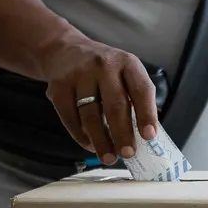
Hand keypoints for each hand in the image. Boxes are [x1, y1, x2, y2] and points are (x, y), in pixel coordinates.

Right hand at [41, 36, 158, 165]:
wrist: (63, 50)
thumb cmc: (102, 70)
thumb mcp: (124, 73)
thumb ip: (135, 98)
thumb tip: (145, 135)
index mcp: (127, 63)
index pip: (141, 89)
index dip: (146, 114)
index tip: (149, 136)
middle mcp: (104, 66)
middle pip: (115, 105)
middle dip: (122, 133)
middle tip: (128, 154)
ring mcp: (79, 75)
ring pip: (91, 115)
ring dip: (101, 140)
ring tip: (108, 157)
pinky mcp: (58, 86)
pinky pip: (70, 117)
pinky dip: (80, 136)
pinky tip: (89, 145)